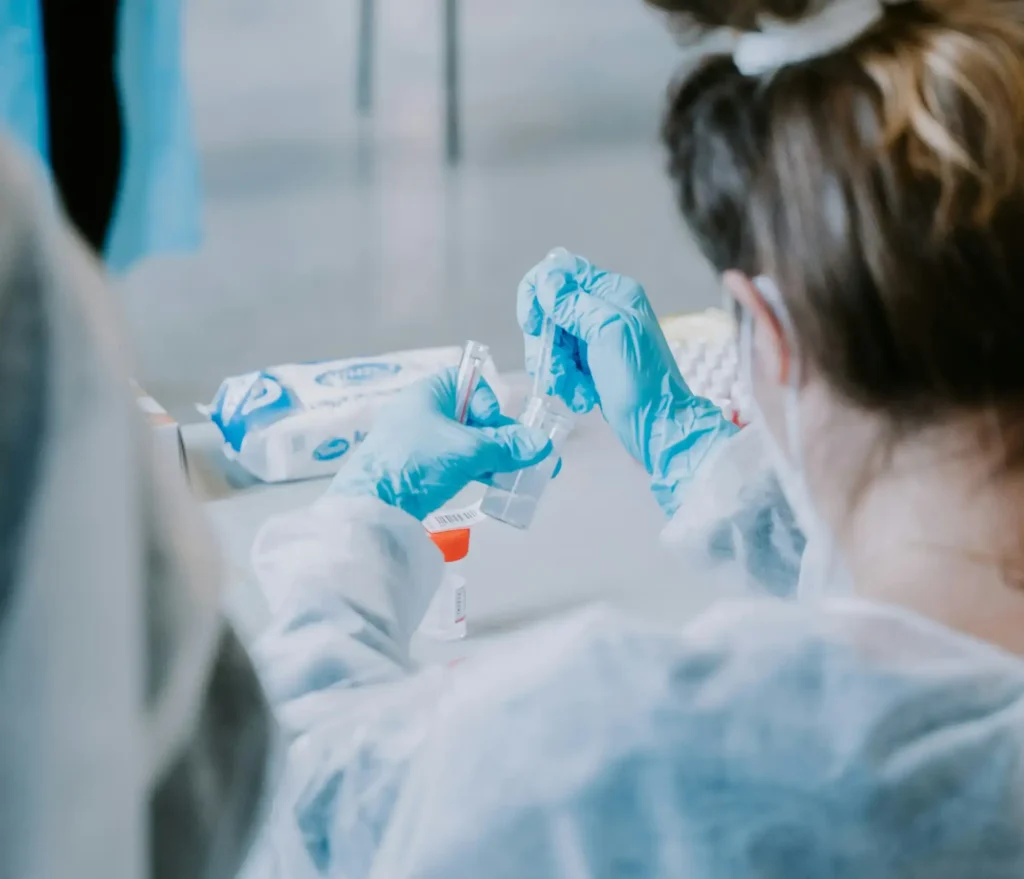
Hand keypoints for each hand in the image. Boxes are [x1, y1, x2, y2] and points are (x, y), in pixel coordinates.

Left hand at [328, 368, 552, 520]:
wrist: (371, 506)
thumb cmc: (417, 462)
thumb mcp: (467, 451)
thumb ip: (506, 446)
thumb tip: (542, 444)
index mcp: (428, 393)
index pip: (469, 382)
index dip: (488, 401)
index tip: (492, 424)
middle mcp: (423, 412)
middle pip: (473, 416)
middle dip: (501, 436)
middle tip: (527, 457)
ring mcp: (420, 441)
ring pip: (467, 442)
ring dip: (494, 456)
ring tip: (522, 475)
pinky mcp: (419, 468)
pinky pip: (456, 462)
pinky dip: (477, 469)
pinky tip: (497, 484)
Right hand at [517, 248, 734, 513]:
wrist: (659, 428)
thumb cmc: (641, 383)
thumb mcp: (608, 334)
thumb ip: (576, 304)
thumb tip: (546, 279)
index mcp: (612, 292)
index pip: (559, 271)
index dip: (538, 296)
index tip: (534, 326)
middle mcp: (603, 309)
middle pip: (549, 310)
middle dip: (546, 343)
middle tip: (555, 371)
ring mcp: (596, 337)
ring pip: (551, 340)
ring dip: (556, 368)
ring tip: (574, 390)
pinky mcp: (591, 364)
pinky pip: (561, 363)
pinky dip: (566, 382)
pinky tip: (583, 397)